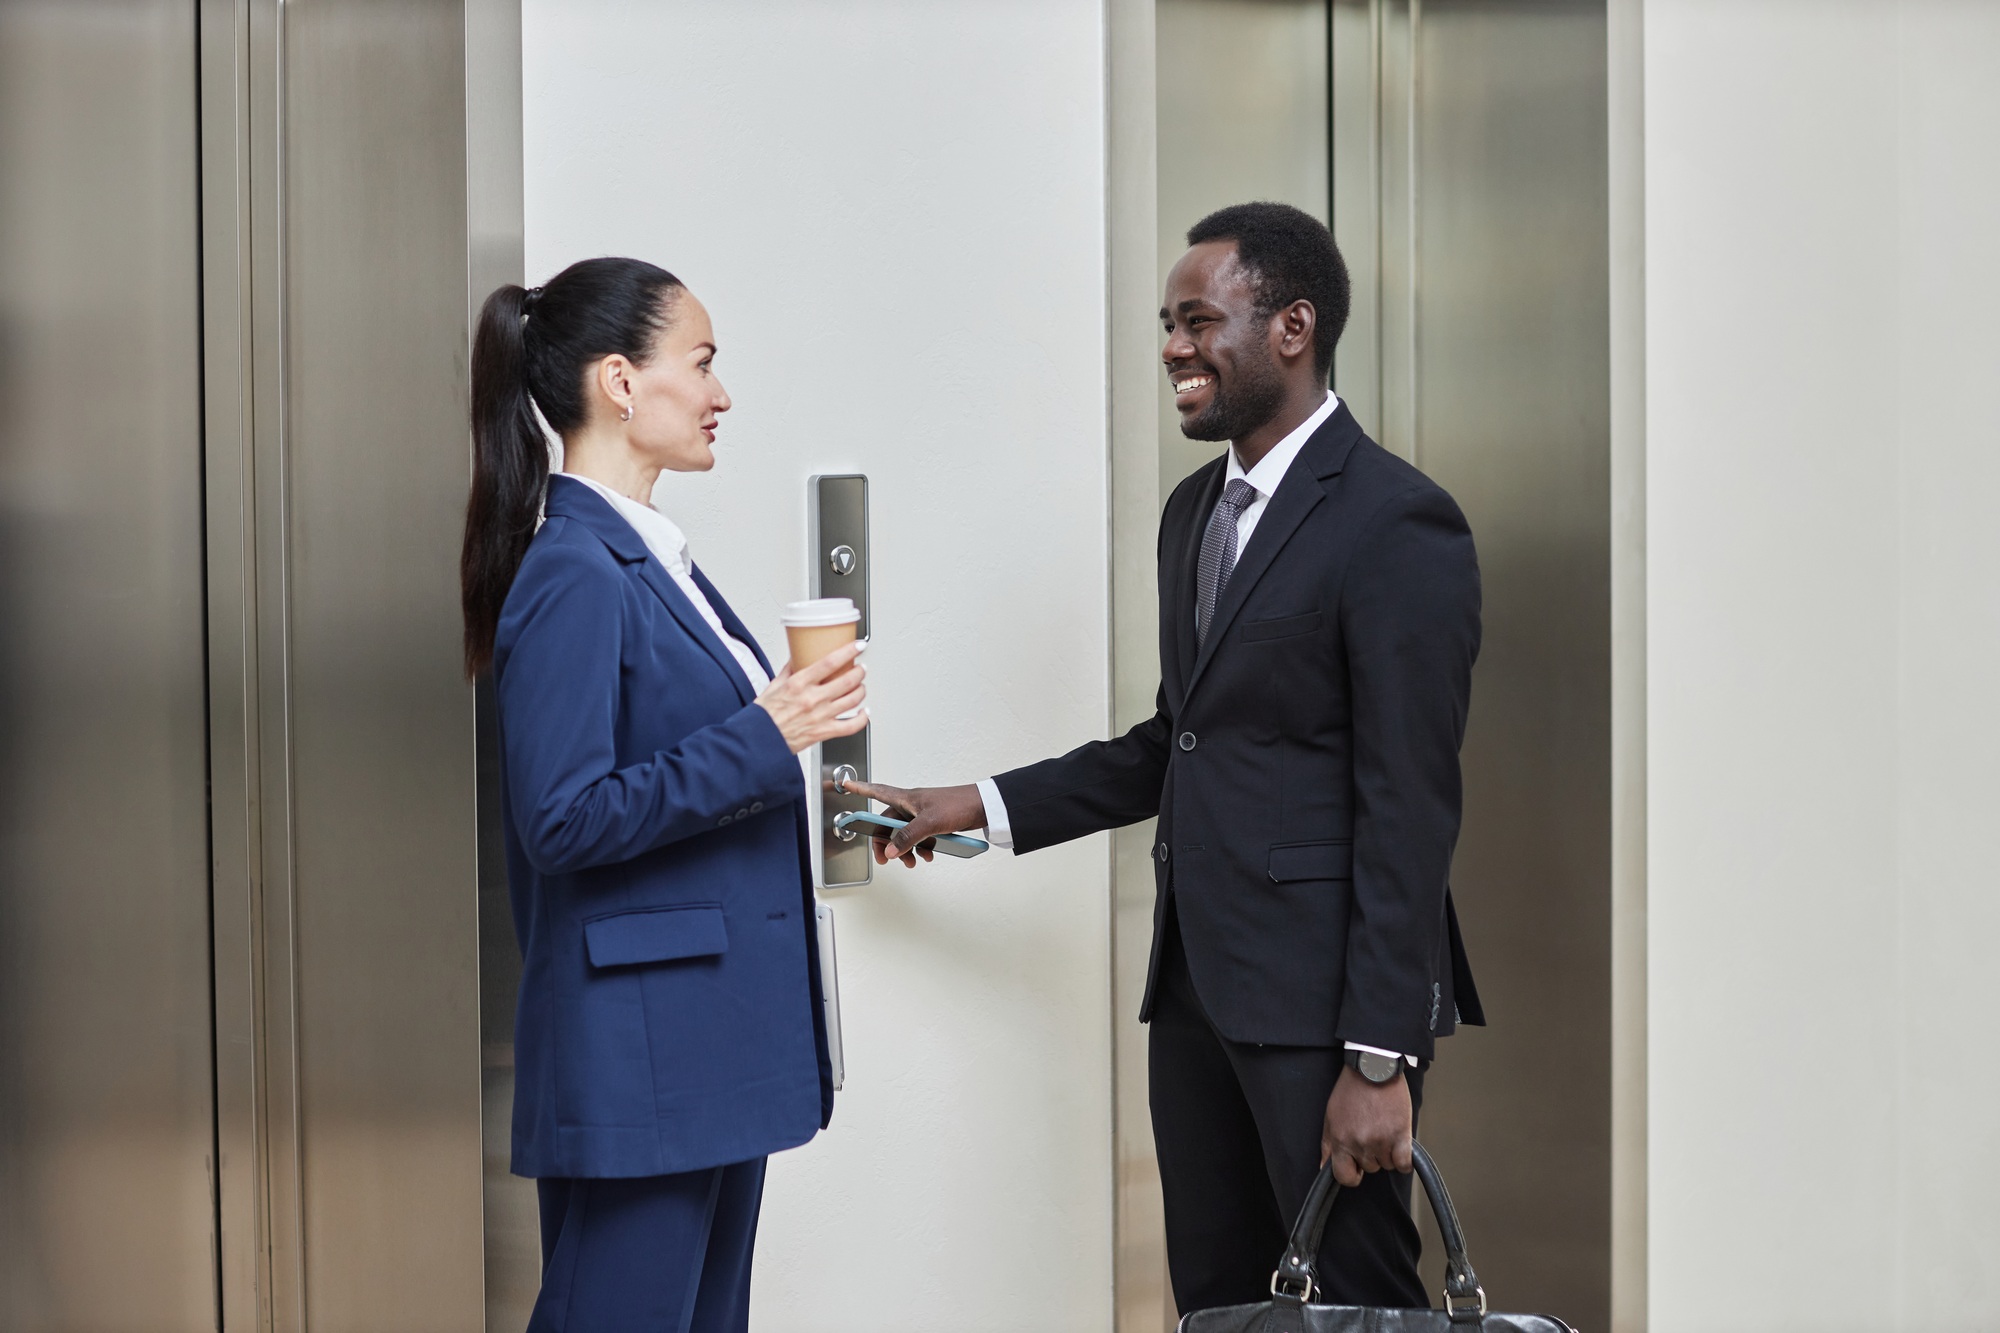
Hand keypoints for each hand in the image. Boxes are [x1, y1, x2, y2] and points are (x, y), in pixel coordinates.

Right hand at [754, 642, 867, 753]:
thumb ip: (790, 669)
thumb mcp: (774, 685)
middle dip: (859, 671)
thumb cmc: (764, 715)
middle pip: (847, 680)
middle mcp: (812, 699)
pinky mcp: (824, 732)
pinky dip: (862, 718)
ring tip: (860, 686)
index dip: (848, 651)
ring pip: (853, 700)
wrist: (760, 740)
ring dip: (861, 690)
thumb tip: (798, 656)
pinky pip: (851, 726)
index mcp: (799, 683)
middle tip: (860, 668)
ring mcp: (821, 716)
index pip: (830, 662)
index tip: (858, 645)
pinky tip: (864, 713)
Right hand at [842, 780, 986, 868]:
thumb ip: (908, 837)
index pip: (877, 791)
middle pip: (888, 824)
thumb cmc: (959, 804)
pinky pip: (919, 838)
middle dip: (886, 842)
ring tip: (912, 862)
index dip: (861, 789)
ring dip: (905, 850)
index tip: (846, 785)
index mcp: (906, 799)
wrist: (984, 807)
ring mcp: (922, 815)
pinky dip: (920, 848)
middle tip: (885, 859)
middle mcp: (911, 806)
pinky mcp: (934, 824)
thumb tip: (891, 850)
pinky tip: (927, 855)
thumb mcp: (930, 822)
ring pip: (904, 835)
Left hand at [1319, 1064, 1413, 1187]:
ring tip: (1384, 1131)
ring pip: (1387, 1165)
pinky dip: (1404, 1159)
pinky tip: (1400, 1146)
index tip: (1356, 1167)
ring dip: (1387, 1153)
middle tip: (1372, 1134)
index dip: (1351, 1174)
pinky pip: (1404, 1164)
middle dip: (1370, 1156)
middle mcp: (1359, 1144)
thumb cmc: (1352, 1089)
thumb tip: (1324, 1166)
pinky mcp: (1400, 1135)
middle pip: (1369, 1168)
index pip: (1343, 1177)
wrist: (1374, 1068)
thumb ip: (1328, 1144)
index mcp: (1339, 1140)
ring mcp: (1380, 1141)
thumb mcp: (1331, 1115)